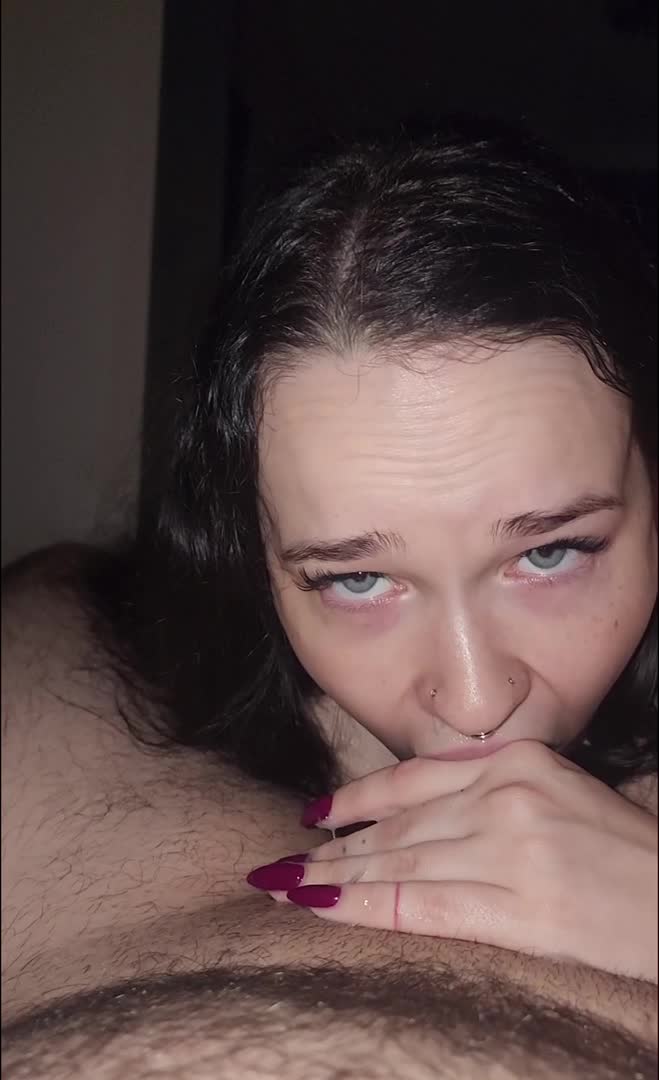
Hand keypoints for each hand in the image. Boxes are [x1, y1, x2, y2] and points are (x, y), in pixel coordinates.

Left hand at [249, 741, 657, 980]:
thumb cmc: (623, 849)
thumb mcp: (558, 790)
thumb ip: (491, 789)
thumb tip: (417, 816)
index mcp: (517, 760)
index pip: (413, 778)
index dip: (357, 798)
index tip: (317, 815)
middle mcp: (506, 795)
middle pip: (401, 823)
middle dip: (337, 847)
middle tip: (288, 863)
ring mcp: (511, 848)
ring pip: (401, 861)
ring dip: (338, 876)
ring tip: (293, 886)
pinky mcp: (520, 907)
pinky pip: (422, 905)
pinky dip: (365, 906)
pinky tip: (326, 907)